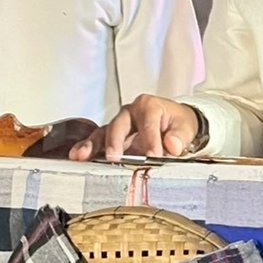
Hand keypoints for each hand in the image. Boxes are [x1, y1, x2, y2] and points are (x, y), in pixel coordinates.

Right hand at [68, 94, 197, 160]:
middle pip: (119, 125)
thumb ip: (180, 137)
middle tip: (115, 156)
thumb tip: (172, 145)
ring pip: (103, 132)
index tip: (154, 156)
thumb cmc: (177, 123)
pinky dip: (88, 148)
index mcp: (149, 105)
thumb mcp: (185, 127)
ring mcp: (119, 124)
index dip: (151, 140)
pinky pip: (98, 141)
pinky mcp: (112, 137)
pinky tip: (77, 156)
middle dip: (116, 141)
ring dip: (92, 145)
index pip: (148, 123)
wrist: (173, 123)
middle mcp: (130, 112)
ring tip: (82, 155)